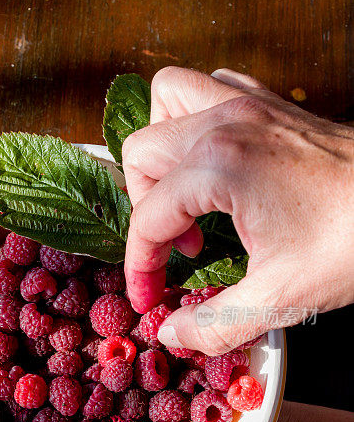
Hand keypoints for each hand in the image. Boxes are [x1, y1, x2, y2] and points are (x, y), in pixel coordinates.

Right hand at [123, 67, 353, 354]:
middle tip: (179, 247)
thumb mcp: (281, 296)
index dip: (140, 265)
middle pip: (141, 153)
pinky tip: (214, 163)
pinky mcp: (270, 103)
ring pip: (168, 102)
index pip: (148, 216)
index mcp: (219, 166)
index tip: (151, 295)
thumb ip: (215, 324)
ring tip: (183, 193)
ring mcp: (248, 104)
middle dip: (146, 208)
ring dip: (162, 150)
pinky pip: (209, 88)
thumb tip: (171, 333)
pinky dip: (196, 121)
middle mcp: (226, 122)